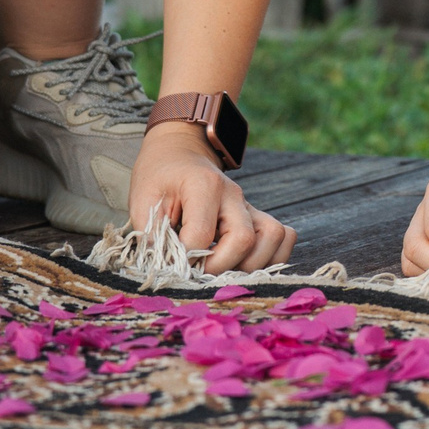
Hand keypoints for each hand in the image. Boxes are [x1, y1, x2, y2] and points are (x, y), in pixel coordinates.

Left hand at [130, 126, 296, 274]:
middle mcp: (234, 194)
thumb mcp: (143, 200)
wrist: (179, 155)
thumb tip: (170, 270)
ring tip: (224, 271)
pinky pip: (284, 237)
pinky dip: (273, 257)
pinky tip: (245, 265)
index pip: (201, 235)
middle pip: (243, 239)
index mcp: (203, 185)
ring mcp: (250, 205)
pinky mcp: (258, 216)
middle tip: (198, 274)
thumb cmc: (160, 177)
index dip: (184, 259)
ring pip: (273, 237)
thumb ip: (154, 234)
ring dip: (251, 264)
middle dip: (219, 267)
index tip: (170, 263)